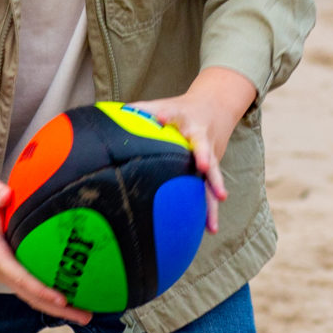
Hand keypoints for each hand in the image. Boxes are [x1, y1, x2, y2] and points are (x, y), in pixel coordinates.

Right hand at [0, 176, 90, 324]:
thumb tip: (5, 194)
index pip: (21, 278)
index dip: (41, 290)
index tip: (63, 299)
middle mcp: (2, 271)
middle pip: (31, 296)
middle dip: (57, 309)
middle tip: (86, 317)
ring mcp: (8, 274)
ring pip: (34, 297)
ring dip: (59, 309)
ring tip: (86, 315)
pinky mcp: (15, 272)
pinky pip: (35, 289)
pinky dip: (53, 298)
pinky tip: (75, 299)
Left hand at [134, 67, 257, 233]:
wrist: (215, 105)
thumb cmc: (180, 109)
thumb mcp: (162, 104)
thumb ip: (139, 111)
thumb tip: (114, 115)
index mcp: (183, 118)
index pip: (173, 113)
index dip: (166, 115)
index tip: (160, 118)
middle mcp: (199, 135)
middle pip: (202, 145)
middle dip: (203, 155)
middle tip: (202, 165)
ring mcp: (209, 152)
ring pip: (213, 171)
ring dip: (215, 187)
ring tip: (218, 202)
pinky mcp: (212, 166)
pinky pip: (211, 188)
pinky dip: (211, 207)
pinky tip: (209, 227)